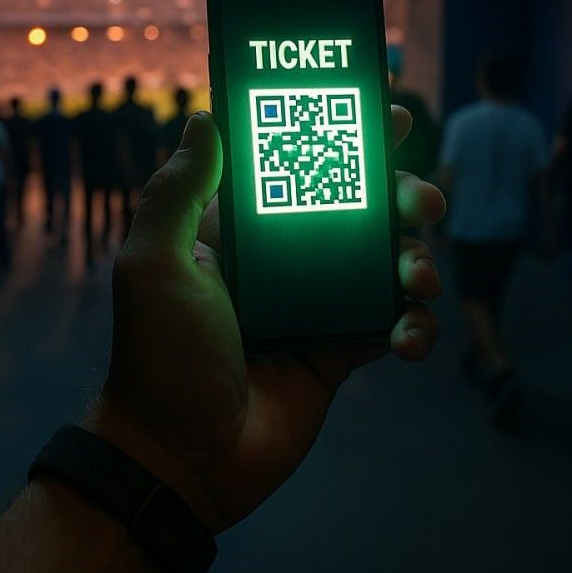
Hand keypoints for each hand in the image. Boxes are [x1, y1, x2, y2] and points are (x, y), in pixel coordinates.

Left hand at [91, 106, 446, 531]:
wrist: (180, 458)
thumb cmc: (157, 358)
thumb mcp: (152, 263)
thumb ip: (179, 191)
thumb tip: (206, 119)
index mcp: (238, 232)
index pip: (295, 168)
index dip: (338, 138)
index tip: (382, 114)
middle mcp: (281, 262)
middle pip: (357, 209)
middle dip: (397, 193)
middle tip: (417, 198)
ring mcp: (315, 307)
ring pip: (385, 262)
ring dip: (417, 258)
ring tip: (419, 275)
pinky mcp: (339, 354)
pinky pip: (393, 326)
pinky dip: (414, 327)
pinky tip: (406, 338)